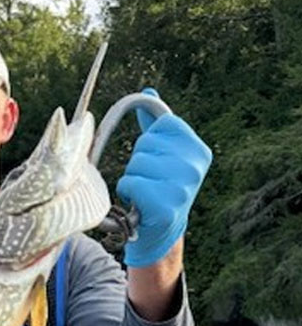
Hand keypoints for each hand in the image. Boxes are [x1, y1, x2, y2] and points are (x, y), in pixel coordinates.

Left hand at [117, 88, 211, 267]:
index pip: (164, 124)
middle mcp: (196, 167)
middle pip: (146, 144)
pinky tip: (139, 204)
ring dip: (131, 178)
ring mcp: (182, 188)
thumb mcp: (163, 155)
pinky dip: (127, 193)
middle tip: (150, 182)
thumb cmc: (158, 189)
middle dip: (139, 162)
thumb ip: (156, 125)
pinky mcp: (165, 208)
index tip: (158, 161)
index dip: (151, 142)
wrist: (159, 233)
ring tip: (144, 193)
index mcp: (199, 150)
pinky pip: (131, 183)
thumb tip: (148, 92)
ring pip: (136, 163)